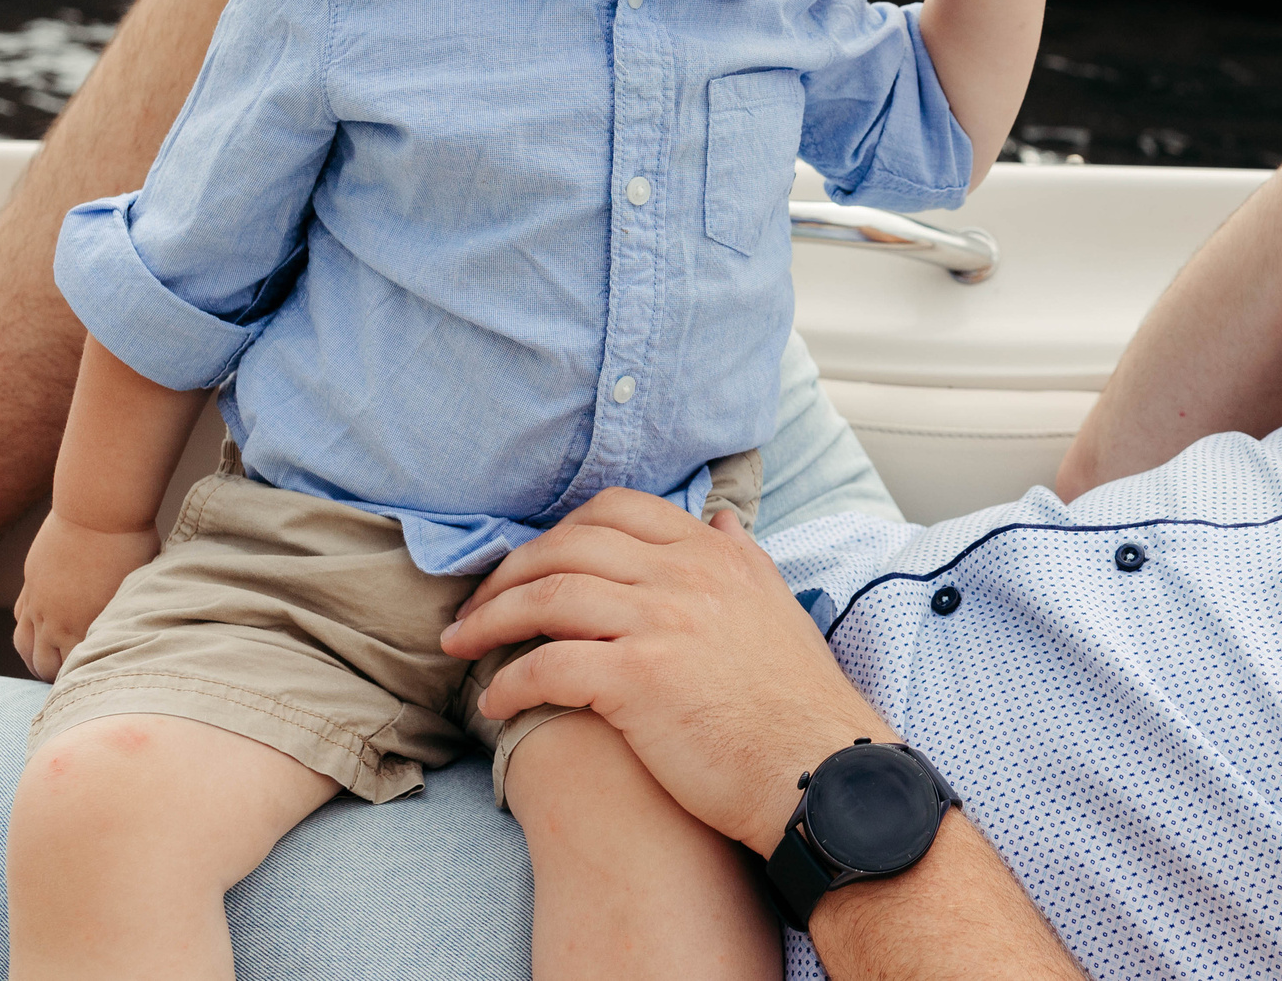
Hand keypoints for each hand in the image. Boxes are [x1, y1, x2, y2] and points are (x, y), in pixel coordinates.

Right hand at [12, 511, 158, 681]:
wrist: (97, 510)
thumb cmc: (130, 547)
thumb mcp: (135, 589)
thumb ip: (123, 617)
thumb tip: (128, 632)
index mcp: (85, 627)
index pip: (76, 669)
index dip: (85, 677)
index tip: (98, 681)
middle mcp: (55, 621)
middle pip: (44, 665)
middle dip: (56, 677)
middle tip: (73, 680)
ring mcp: (38, 604)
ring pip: (24, 647)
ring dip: (35, 660)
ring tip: (49, 667)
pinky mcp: (30, 585)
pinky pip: (20, 620)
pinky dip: (27, 633)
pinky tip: (40, 634)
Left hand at [441, 489, 888, 855]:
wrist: (819, 770)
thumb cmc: (796, 702)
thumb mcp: (776, 606)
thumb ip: (742, 557)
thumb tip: (720, 520)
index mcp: (714, 555)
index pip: (618, 510)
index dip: (560, 532)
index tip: (530, 566)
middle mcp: (686, 575)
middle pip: (568, 546)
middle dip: (508, 573)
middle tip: (476, 607)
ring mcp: (662, 623)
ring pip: (547, 596)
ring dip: (490, 621)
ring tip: (462, 647)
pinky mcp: (640, 679)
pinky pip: (548, 666)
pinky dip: (509, 682)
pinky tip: (494, 703)